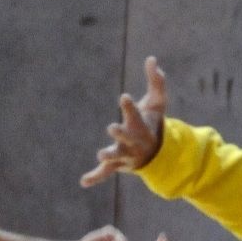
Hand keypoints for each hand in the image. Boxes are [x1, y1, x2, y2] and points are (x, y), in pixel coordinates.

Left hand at [81, 55, 168, 186]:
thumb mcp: (158, 102)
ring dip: (109, 156)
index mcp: (141, 125)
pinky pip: (106, 173)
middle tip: (112, 127)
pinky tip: (83, 182)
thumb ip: (156, 81)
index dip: (129, 107)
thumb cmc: (153, 122)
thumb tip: (151, 59)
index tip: (123, 97)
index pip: (135, 115)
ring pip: (117, 157)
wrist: (156, 152)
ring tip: (100, 155)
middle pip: (127, 138)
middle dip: (121, 133)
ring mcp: (125, 155)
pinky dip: (95, 177)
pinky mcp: (116, 165)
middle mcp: (134, 141)